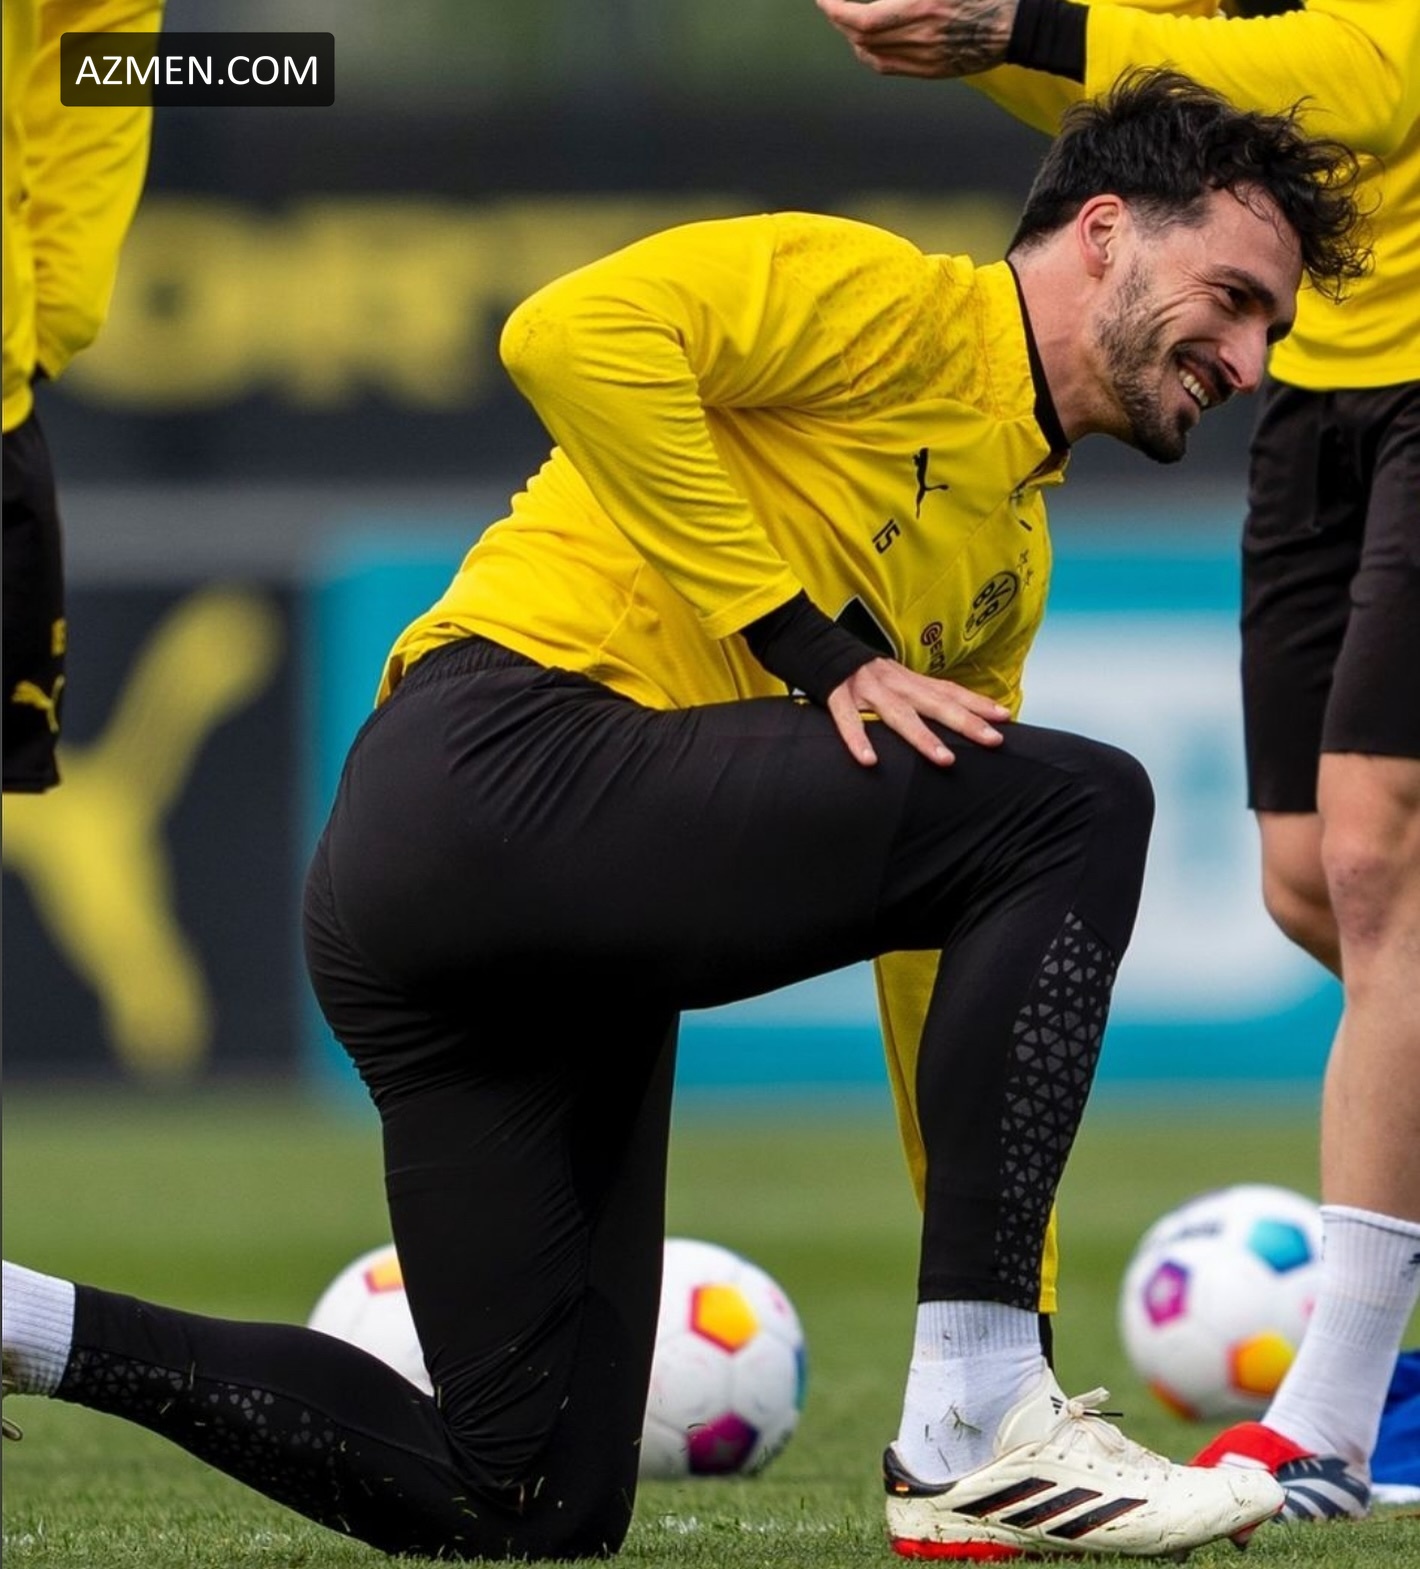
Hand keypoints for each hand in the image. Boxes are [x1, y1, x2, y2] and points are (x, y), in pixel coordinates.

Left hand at [814, 0, 1016, 78]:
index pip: (862, 18)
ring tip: (847, 23)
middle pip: (861, 39)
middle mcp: (919, 35)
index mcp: (921, 6)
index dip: (837, 10)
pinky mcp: (931, 70)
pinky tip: (866, 45)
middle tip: (832, 7)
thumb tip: (879, 0)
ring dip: (853, 39)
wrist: (1014, 24)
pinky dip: (870, 56)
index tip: (823, 0)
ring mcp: (924, 57)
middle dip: (841, 21)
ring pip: (870, 55)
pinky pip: (888, 68)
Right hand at [825, 657, 1010, 765]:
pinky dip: (858, 740)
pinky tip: (869, 761)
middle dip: (965, 722)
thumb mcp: (896, 680)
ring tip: (945, 760)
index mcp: (910, 681)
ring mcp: (868, 691)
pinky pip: (848, 721)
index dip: (977, 703)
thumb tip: (955, 716)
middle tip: (992, 740)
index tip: (1004, 717)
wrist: (819, 646)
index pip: (949, 691)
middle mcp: (895, 684)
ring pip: (899, 715)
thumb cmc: (864, 674)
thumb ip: (920, 697)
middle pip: (936, 704)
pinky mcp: (838, 698)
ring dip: (923, 737)